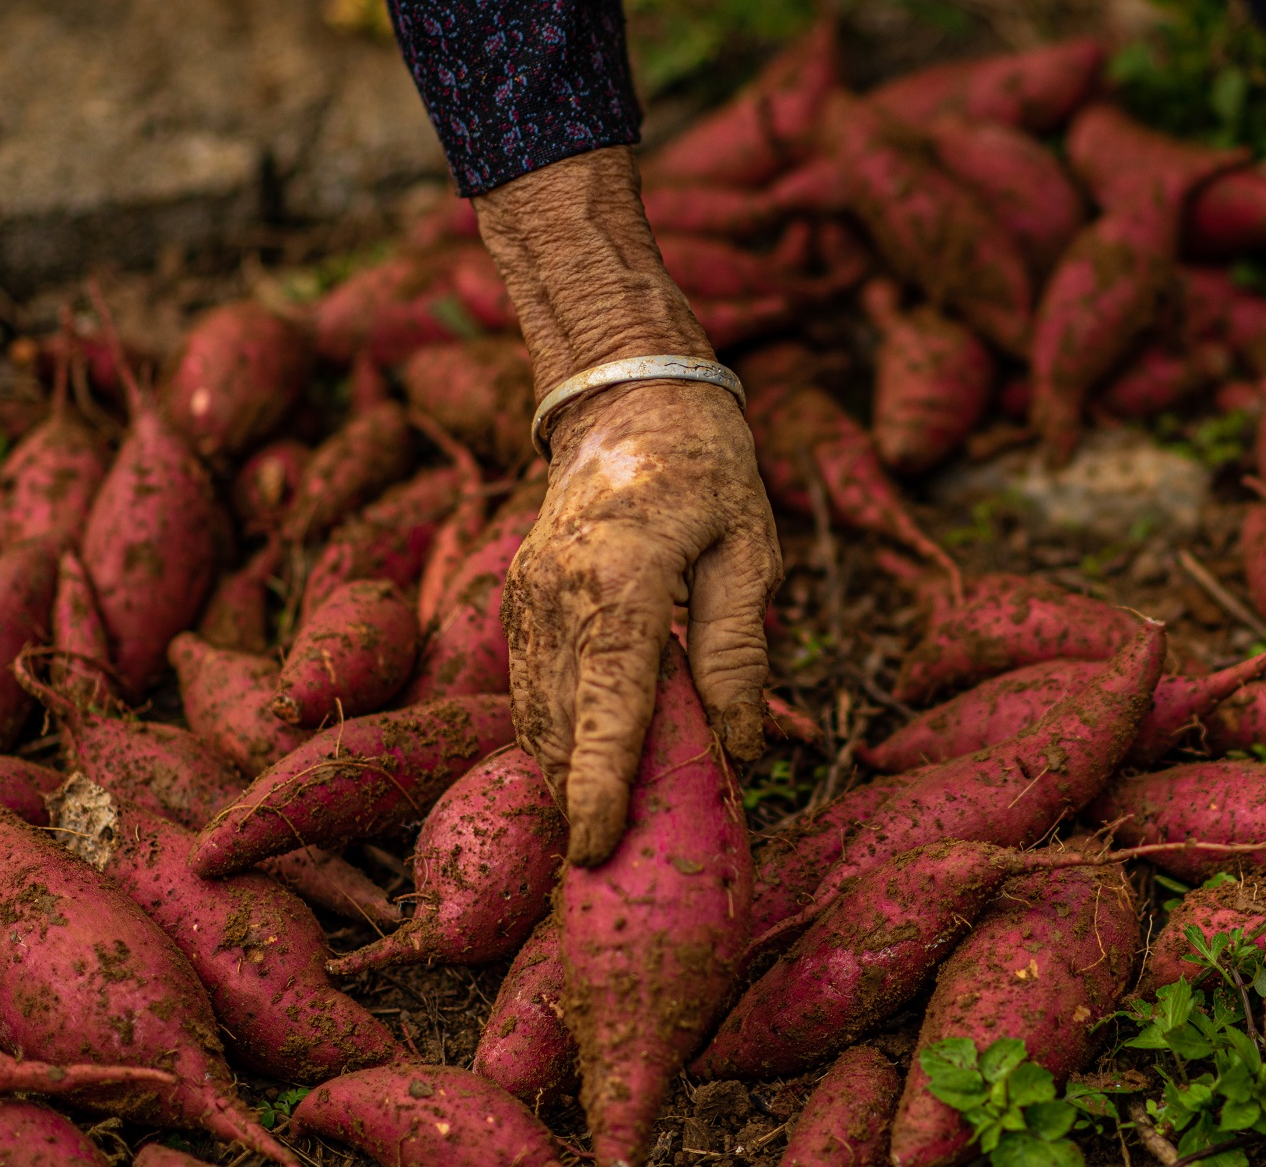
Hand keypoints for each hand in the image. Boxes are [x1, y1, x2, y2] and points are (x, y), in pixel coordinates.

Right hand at [475, 146, 782, 864]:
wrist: (624, 398)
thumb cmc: (704, 472)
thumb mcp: (748, 549)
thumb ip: (739, 647)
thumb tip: (740, 745)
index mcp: (625, 579)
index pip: (610, 704)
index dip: (603, 784)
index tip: (598, 849)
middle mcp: (558, 593)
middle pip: (563, 723)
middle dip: (584, 797)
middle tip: (618, 866)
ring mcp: (526, 596)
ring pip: (535, 713)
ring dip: (564, 774)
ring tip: (599, 832)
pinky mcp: (517, 600)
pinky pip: (526, 687)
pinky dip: (550, 734)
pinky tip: (577, 770)